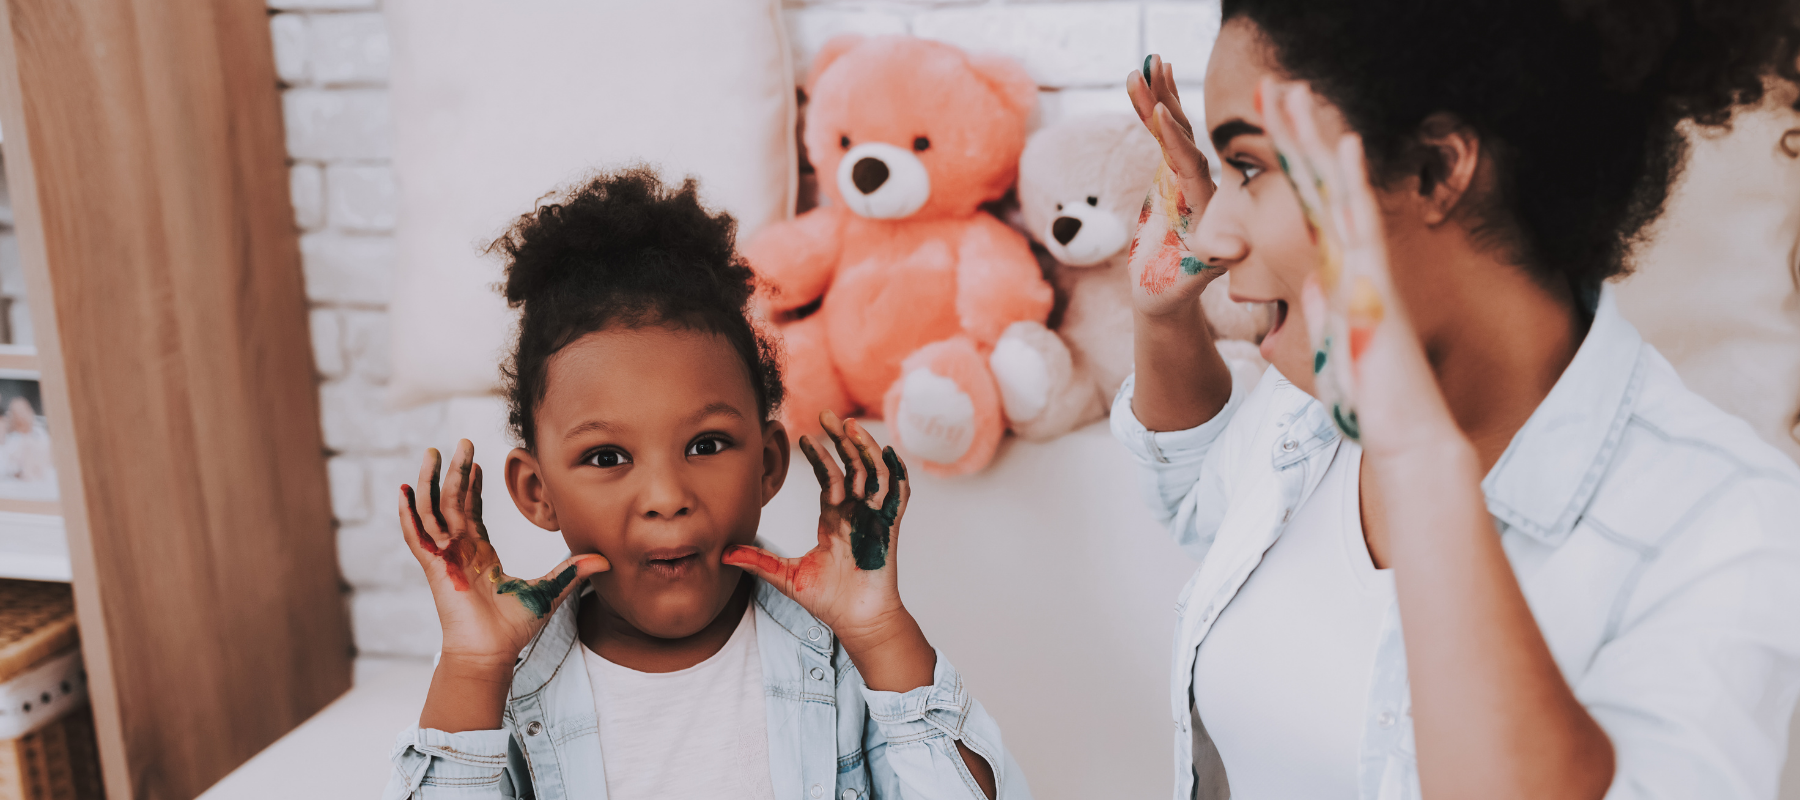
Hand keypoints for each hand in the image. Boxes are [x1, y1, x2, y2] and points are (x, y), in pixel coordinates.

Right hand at [399, 440, 609, 669]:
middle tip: (460, 443)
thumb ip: (571, 572)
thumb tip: (604, 560)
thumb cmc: (513, 627)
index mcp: (481, 553)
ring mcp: (445, 557)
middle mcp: (460, 550)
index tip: (477, 463)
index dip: (472, 487)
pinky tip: (403, 491)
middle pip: (452, 502)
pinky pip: (417, 536)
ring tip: (432, 453)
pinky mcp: (435, 567)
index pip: (471, 511)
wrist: (492, 652)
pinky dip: (408, 514)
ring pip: (433, 510)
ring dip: (431, 482)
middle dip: (455, 472)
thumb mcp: (548, 590)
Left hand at [722, 411, 909, 647]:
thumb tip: (723, 554)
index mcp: (835, 519)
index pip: (830, 479)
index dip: (820, 458)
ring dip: (864, 449)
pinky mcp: (889, 529)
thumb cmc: (828, 600)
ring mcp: (874, 519)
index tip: (804, 438)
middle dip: (842, 441)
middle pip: (853, 467)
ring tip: (851, 427)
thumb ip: (758, 561)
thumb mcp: (786, 576)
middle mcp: (855, 514)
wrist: (856, 621)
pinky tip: (889, 454)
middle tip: (828, 414)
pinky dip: (897, 474)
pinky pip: (897, 496)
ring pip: (873, 474)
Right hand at [1126, 54, 1222, 316]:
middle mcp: (1202, 184)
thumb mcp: (1195, 276)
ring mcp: (1187, 178)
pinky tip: (1143, 89)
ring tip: (1146, 63)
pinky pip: (1162, 139)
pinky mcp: (1172, 176)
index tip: (1160, 115)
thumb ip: (1215, 259)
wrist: (1167, 294)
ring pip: (1175, 130)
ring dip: (1159, 96)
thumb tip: (1239, 249)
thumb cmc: (1178, 288)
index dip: (1176, 140)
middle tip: (1153, 67)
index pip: (1191, 165)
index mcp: (1209, 204)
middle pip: (1187, 134)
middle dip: (1168, 101)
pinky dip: (1151, 114)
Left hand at [1259, 79, 1461, 454]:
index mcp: (1337, 270)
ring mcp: (1368, 267)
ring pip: (1339, 190)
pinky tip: (1346, 144)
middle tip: (1280, 85)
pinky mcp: (1377, 284)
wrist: (1404, 431)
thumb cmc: (1372, 391)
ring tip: (1300, 93)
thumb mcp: (1333, 338)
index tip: (1271, 124)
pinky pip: (1364, 225)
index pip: (1308, 205)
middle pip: (1321, 184)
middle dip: (1299, 134)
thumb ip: (1327, 304)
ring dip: (1318, 140)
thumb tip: (1315, 282)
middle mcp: (1354, 259)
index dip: (1290, 164)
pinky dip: (1355, 184)